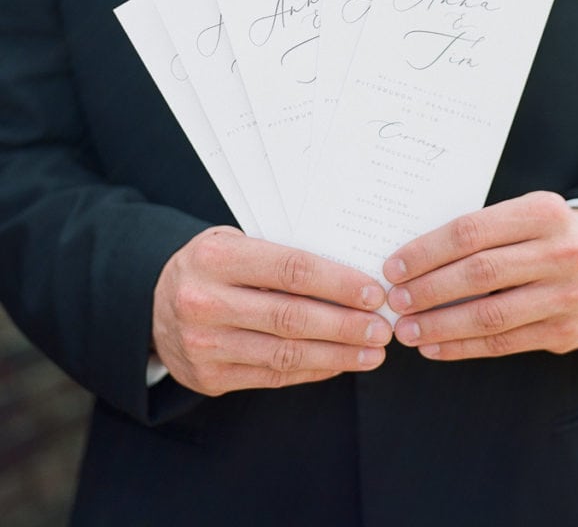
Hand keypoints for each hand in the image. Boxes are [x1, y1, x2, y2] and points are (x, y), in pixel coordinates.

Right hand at [152, 226, 390, 394]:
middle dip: (346, 325)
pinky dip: (313, 370)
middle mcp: (205, 301)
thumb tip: (352, 274)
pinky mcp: (209, 377)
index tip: (374, 293)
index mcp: (217, 258)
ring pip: (286, 353)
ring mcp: (205, 344)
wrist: (152, 303)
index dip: (338, 284)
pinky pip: (273, 377)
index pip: (292, 270)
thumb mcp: (235, 243)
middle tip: (382, 328)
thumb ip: (281, 255)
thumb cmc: (212, 265)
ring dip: (337, 355)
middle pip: (292, 317)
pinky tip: (340, 363)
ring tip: (372, 352)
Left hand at [384, 191, 577, 360]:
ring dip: (441, 325)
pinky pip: (505, 344)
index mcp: (542, 212)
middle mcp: (561, 252)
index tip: (394, 267)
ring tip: (406, 331)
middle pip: (480, 273)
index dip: (427, 251)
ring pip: (491, 315)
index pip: (471, 231)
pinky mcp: (566, 332)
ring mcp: (567, 295)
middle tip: (394, 301)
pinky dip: (463, 347)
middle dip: (429, 290)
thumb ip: (478, 229)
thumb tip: (409, 257)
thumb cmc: (543, 234)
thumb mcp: (521, 214)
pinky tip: (435, 346)